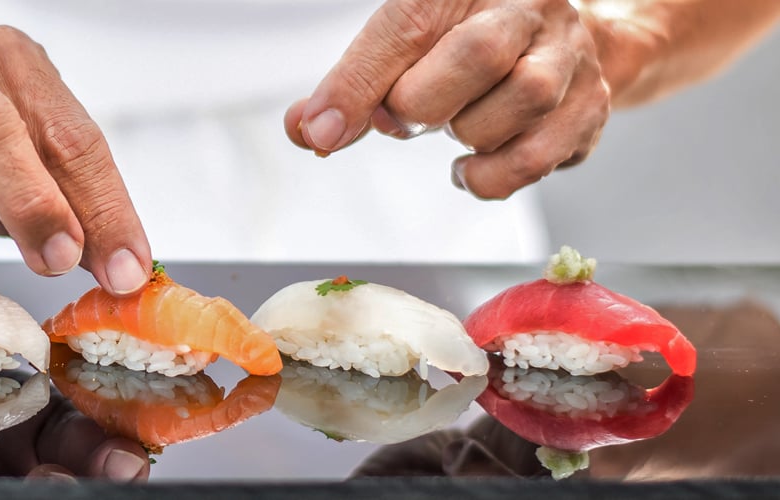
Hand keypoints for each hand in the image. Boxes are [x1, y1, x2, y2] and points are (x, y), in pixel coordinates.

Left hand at [284, 0, 609, 199]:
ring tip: (453, 128)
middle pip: (478, 54)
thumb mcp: (403, 44)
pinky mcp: (590, 109)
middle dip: (421, 104)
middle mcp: (532, 6)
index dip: (358, 81)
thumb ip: (354, 85)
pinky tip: (471, 166)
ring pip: (521, 103)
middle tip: (399, 120)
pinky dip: (491, 176)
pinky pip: (538, 157)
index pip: (408, 22)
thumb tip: (309, 129)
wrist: (556, 43)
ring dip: (466, 136)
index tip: (319, 128)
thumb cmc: (463, 40)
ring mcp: (570, 56)